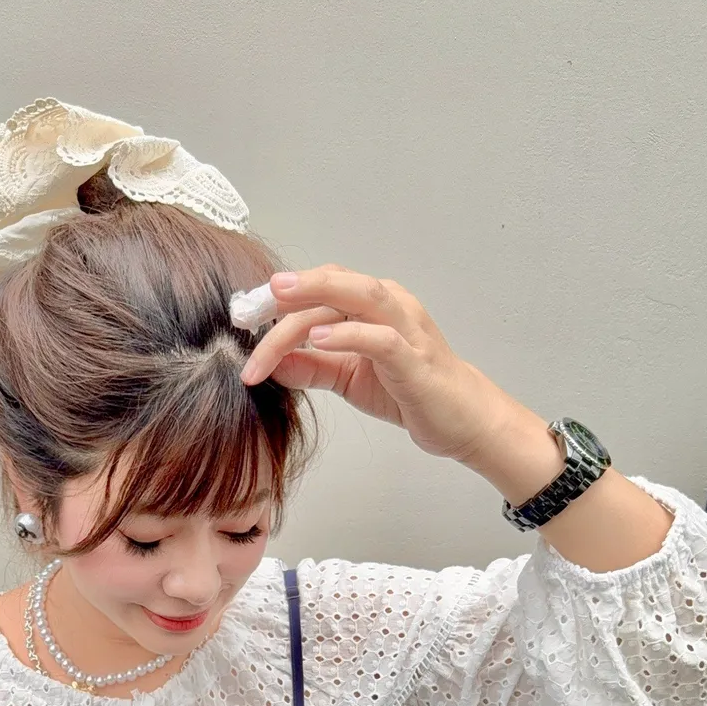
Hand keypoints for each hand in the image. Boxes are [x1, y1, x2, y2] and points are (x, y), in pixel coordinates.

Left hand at [240, 265, 515, 465]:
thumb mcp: (347, 378)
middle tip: (250, 308)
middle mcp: (390, 305)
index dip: (282, 296)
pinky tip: (318, 340)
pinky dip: (348, 335)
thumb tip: (271, 363)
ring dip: (314, 298)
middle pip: (333, 285)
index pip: (322, 287)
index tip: (246, 314)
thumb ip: (311, 366)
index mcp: (371, 306)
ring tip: (278, 301)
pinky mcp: (415, 359)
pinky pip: (380, 337)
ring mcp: (405, 328)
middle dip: (288, 293)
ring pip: (358, 297)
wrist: (460, 420)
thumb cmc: (408, 392)